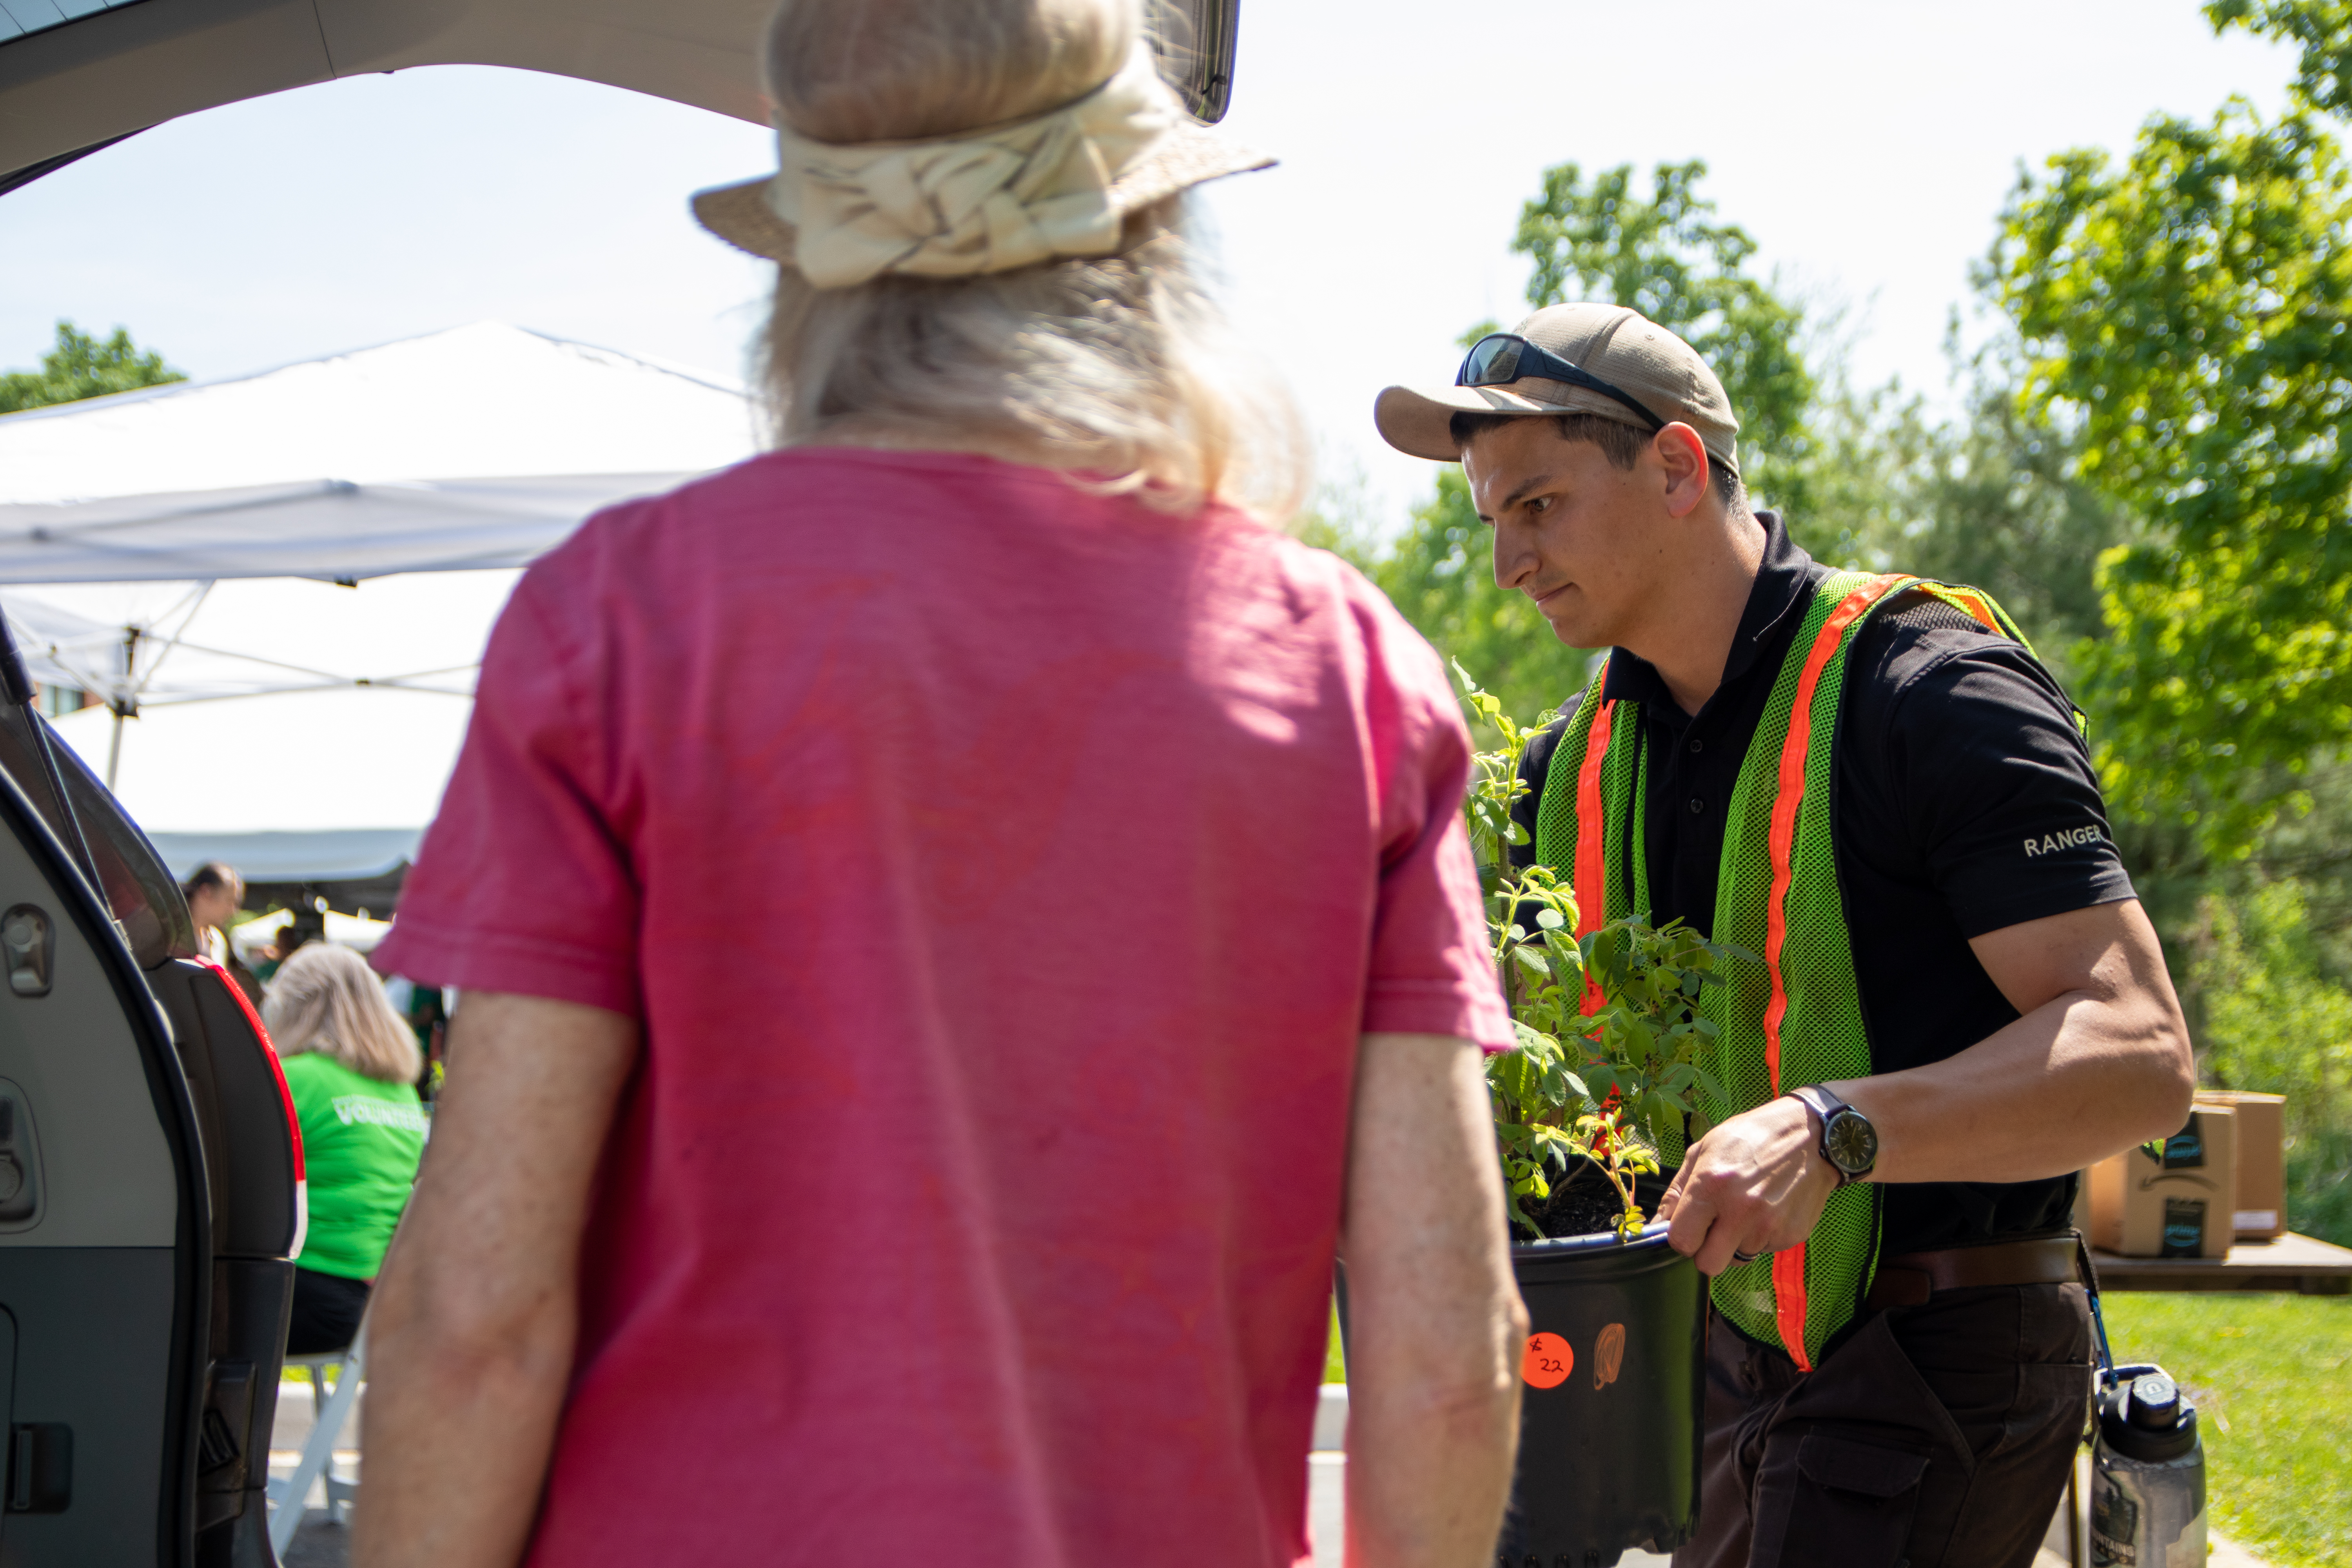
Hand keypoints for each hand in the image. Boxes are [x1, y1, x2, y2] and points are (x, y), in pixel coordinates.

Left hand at [1655, 1096, 1839, 1274]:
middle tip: (1714, 1227)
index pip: (1681, 1241)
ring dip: (1736, 1241)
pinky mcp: (1792, 1235)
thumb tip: (1658, 1225)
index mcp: (1711, 1185)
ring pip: (1737, 1258)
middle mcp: (1740, 1210)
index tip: (1689, 1227)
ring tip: (1746, 1208)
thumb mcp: (1704, 1149)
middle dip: (1706, 1250)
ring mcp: (1769, 1226)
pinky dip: (1761, 1236)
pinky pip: (1764, 1250)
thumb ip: (1677, 1191)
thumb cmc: (1752, 1137)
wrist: (1810, 1135)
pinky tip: (1767, 1208)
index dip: (1682, 1238)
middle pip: (1708, 1265)